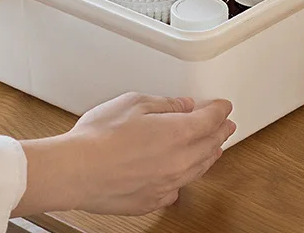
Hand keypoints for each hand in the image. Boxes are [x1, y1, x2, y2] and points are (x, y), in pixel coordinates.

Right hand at [14, 93, 234, 216]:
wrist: (77, 171)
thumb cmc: (100, 136)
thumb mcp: (134, 102)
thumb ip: (165, 104)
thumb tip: (184, 106)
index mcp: (178, 133)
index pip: (210, 120)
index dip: (219, 111)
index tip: (224, 107)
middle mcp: (179, 162)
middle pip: (209, 146)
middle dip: (220, 133)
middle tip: (226, 126)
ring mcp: (167, 184)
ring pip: (198, 169)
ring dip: (209, 155)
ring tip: (214, 148)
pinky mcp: (153, 200)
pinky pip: (178, 188)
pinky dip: (185, 176)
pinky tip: (182, 172)